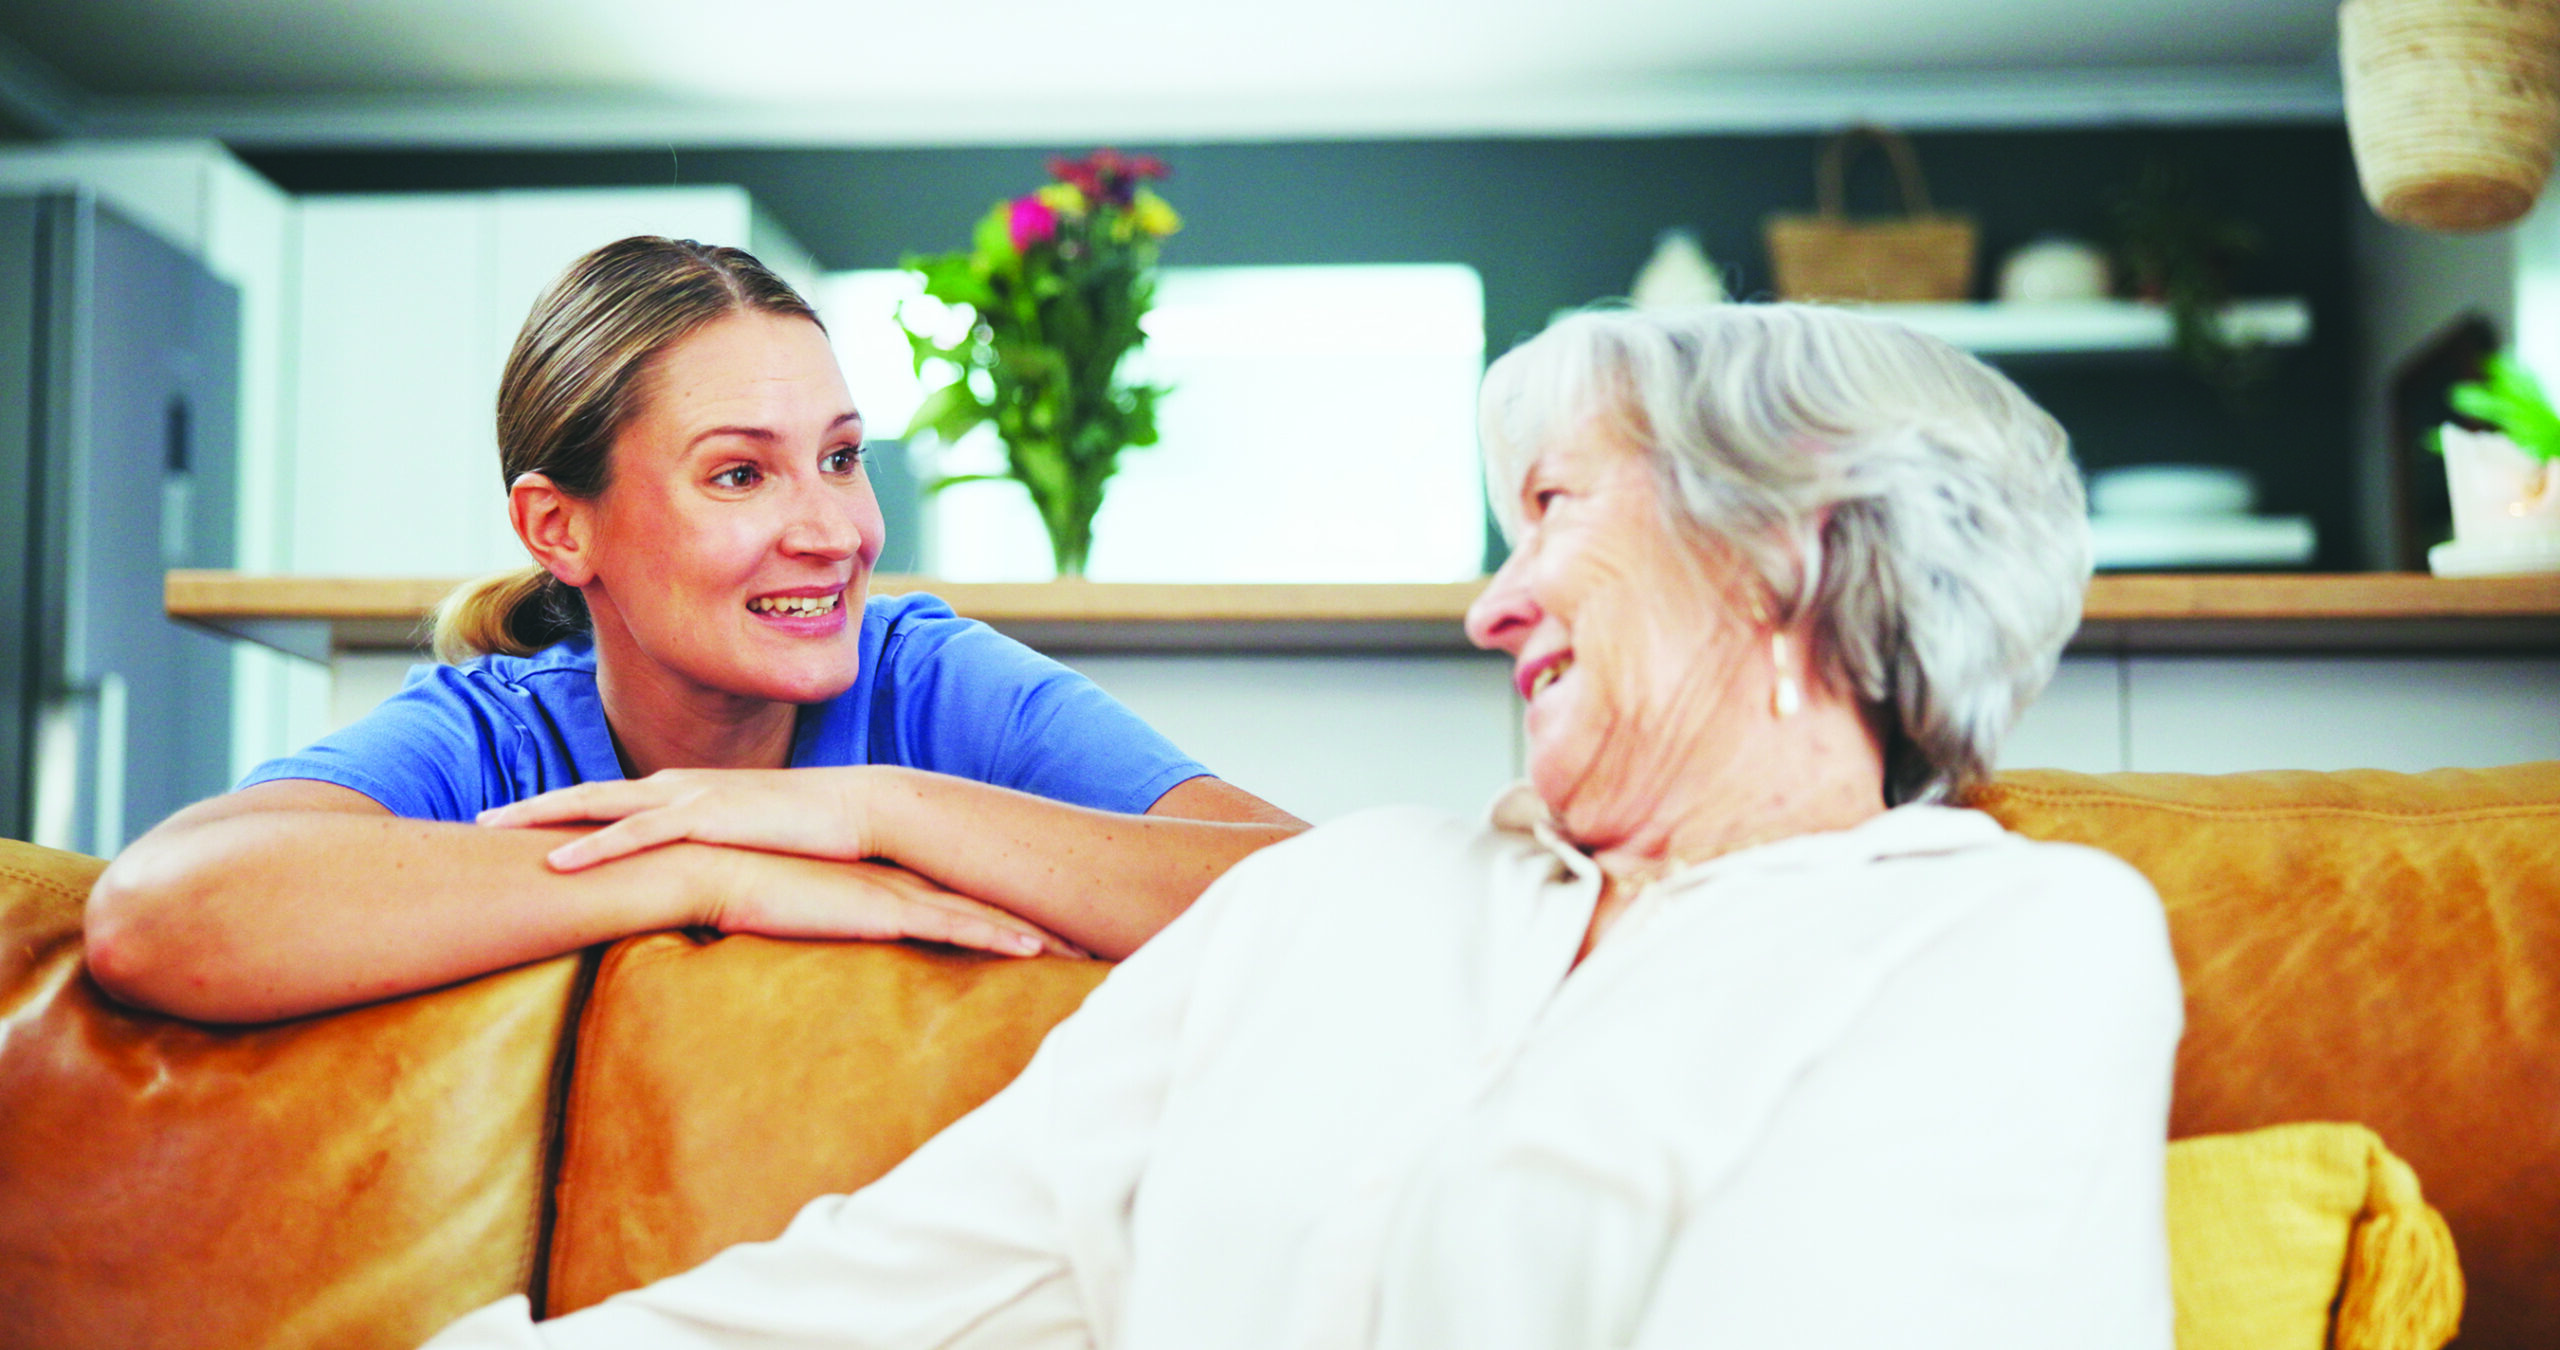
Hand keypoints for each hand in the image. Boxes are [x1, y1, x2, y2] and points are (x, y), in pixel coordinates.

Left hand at [478, 768, 875, 871]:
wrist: (862, 809)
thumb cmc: (816, 834)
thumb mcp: (755, 845)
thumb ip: (720, 857)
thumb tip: (703, 886)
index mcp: (686, 792)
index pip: (611, 800)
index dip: (561, 809)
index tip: (519, 823)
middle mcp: (677, 786)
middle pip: (588, 794)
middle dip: (531, 806)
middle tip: (480, 820)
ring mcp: (689, 798)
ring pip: (598, 804)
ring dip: (542, 816)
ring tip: (493, 829)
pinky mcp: (707, 818)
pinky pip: (637, 833)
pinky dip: (593, 845)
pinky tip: (556, 861)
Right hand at [700, 851, 1086, 959]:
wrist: (704, 866)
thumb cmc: (732, 891)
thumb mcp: (784, 912)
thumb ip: (806, 923)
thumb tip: (804, 948)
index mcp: (878, 879)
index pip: (955, 893)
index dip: (1001, 907)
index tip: (1047, 926)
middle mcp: (897, 879)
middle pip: (985, 897)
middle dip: (1040, 916)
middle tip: (1093, 935)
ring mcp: (893, 891)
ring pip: (983, 913)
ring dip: (1037, 933)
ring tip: (1087, 952)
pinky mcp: (882, 909)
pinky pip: (954, 927)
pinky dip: (1000, 938)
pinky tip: (1039, 952)